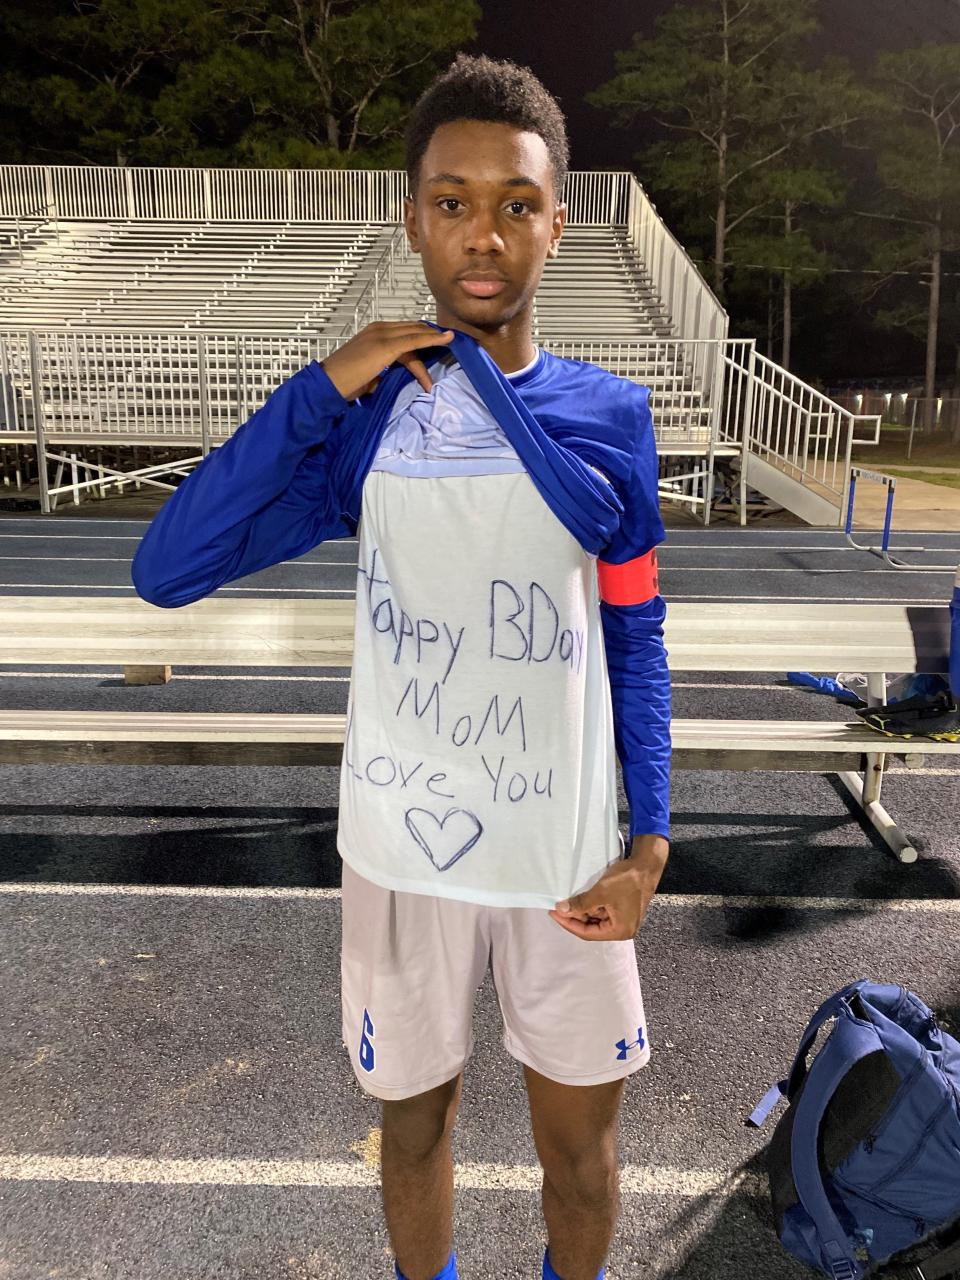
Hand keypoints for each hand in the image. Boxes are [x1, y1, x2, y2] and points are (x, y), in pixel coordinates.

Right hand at [321, 320, 454, 401]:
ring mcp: (382, 335)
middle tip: (452, 343)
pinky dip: (432, 339)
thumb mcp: (371, 372)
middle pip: (414, 329)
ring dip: (435, 341)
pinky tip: (446, 340)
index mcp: (374, 332)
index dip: (424, 335)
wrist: (328, 384)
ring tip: (451, 346)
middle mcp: (379, 328)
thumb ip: (386, 368)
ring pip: (416, 333)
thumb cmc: (345, 382)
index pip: (405, 331)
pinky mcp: (386, 346)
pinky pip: (415, 340)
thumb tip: (398, 377)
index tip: (441, 342)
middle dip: (433, 335)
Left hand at [549, 834, 668, 940]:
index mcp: (620, 931)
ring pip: (597, 919)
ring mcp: (624, 919)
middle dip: (575, 917)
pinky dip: (591, 906)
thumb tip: (561, 910)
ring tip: (568, 901)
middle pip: (592, 928)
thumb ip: (580, 904)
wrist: (647, 864)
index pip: (588, 933)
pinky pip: (603, 912)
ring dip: (582, 911)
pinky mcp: (623, 909)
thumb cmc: (627, 880)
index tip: (554, 913)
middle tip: (558, 906)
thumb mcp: (601, 892)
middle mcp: (623, 929)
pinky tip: (581, 898)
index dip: (568, 924)